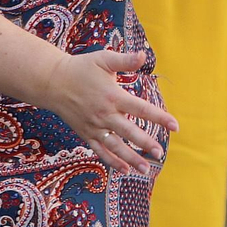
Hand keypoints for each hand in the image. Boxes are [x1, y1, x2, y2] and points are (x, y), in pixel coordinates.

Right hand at [47, 49, 175, 174]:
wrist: (52, 82)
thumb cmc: (81, 68)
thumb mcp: (104, 59)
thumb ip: (125, 60)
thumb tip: (144, 56)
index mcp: (113, 96)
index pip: (141, 109)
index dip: (159, 117)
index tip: (175, 126)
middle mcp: (105, 114)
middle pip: (129, 131)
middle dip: (145, 143)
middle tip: (160, 153)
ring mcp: (94, 126)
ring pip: (115, 146)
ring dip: (131, 158)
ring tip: (146, 169)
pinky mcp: (85, 133)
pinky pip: (100, 150)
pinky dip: (112, 161)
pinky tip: (125, 170)